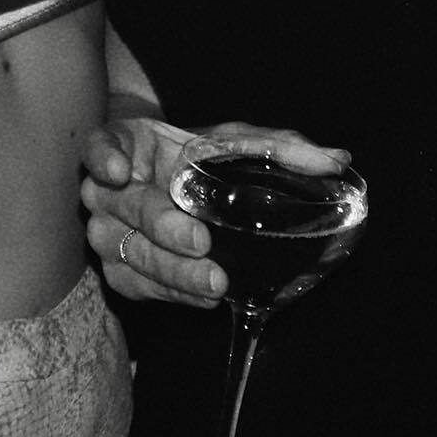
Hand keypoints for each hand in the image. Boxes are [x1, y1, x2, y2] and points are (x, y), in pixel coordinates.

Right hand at [81, 117, 349, 306]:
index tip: (120, 170)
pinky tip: (204, 295)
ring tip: (214, 280)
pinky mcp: (120, 267)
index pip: (98, 143)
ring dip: (167, 268)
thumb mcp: (232, 141)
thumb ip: (277, 146)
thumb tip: (337, 158)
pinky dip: (170, 292)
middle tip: (199, 239)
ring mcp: (107, 230)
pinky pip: (136, 284)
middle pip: (117, 205)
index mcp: (126, 144)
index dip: (103, 156)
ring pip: (123, 251)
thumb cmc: (197, 155)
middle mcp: (106, 188)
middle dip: (158, 224)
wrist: (170, 187)